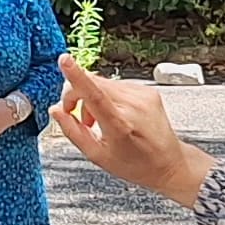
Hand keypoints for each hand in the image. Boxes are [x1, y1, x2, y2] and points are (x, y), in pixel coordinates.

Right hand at [53, 56, 215, 203]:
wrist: (168, 164)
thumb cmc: (135, 164)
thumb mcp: (98, 155)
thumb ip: (73, 131)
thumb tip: (55, 111)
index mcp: (119, 126)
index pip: (94, 95)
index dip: (77, 76)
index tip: (65, 60)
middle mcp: (133, 106)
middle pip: (93, 83)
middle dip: (76, 95)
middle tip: (75, 115)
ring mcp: (143, 96)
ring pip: (103, 83)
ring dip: (92, 97)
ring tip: (97, 120)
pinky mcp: (147, 90)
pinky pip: (116, 85)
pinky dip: (108, 96)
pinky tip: (113, 114)